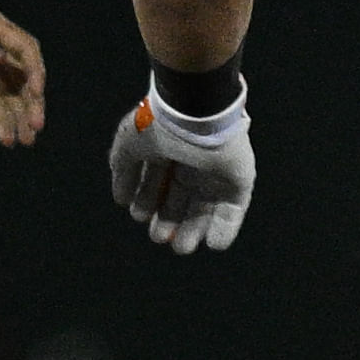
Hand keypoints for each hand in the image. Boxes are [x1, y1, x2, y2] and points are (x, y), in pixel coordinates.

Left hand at [0, 3, 47, 146]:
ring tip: (25, 141)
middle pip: (23, 76)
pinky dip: (0, 119)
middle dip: (31, 102)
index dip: (34, 69)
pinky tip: (5, 137)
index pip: (24, 48)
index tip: (37, 92)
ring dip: (20, 117)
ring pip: (11, 94)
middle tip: (36, 126)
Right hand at [107, 90, 252, 253]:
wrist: (195, 112)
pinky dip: (225, 227)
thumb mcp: (129, 144)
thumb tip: (120, 197)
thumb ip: (123, 170)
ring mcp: (217, 170)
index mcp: (168, 149)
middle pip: (181, 197)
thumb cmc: (160, 125)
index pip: (157, 180)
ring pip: (206, 206)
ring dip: (194, 228)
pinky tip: (213, 244)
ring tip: (181, 247)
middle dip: (169, 219)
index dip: (147, 199)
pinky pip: (234, 207)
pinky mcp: (239, 177)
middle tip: (159, 237)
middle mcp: (193, 160)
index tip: (138, 216)